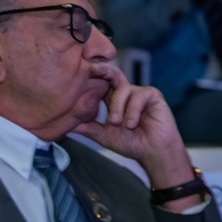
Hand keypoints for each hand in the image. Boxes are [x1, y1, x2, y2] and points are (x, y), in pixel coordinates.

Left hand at [72, 62, 195, 191]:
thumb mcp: (104, 136)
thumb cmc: (131, 144)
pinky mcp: (153, 95)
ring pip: (123, 89)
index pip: (101, 84)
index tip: (80, 73)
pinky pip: (138, 96)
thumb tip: (67, 126)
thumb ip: (88, 128)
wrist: (153, 152)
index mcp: (114, 100)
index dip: (93, 78)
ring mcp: (140, 93)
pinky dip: (132, 111)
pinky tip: (132, 124)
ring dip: (118, 108)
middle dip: (103, 71)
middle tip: (93, 69)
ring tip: (119, 124)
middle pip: (113, 75)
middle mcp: (127, 93)